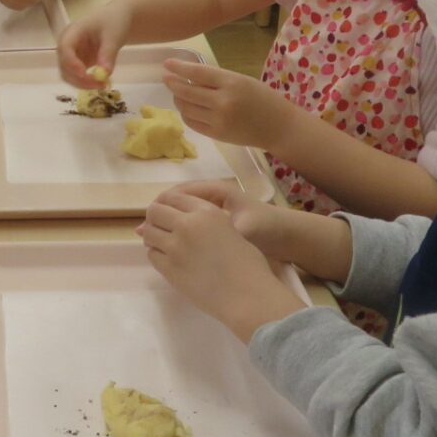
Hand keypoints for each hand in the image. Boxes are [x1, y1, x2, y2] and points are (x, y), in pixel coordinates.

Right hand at [57, 2, 131, 88]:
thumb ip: (108, 54)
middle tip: (100, 84)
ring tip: (102, 84)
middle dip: (79, 78)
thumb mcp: (113, 36)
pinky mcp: (77, 64)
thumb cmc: (113, 22)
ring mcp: (70, 55)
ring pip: (68, 75)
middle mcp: (66, 45)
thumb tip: (105, 74)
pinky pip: (76, 78)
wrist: (116, 21)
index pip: (65, 48)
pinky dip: (86, 83)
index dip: (71, 62)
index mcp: (72, 32)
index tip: (85, 74)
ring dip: (82, 84)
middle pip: (64, 65)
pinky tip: (100, 83)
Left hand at [138, 189, 303, 340]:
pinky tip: (169, 260)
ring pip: (148, 233)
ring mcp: (176, 247)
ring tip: (164, 245)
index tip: (168, 213)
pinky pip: (152, 255)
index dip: (167, 205)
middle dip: (155, 218)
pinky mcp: (169, 268)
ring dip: (153, 237)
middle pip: (155, 211)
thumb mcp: (231, 232)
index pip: (172, 197)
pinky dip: (157, 255)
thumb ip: (205, 224)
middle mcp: (188, 224)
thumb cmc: (248, 266)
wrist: (249, 296)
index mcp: (207, 212)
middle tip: (162, 229)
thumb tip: (180, 224)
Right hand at [158, 180, 289, 255]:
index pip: (177, 193)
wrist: (289, 237)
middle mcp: (212, 196)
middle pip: (176, 201)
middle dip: (161, 216)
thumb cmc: (265, 228)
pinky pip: (191, 221)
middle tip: (146, 234)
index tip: (149, 225)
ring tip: (156, 241)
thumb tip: (186, 235)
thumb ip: (211, 232)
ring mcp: (215, 208)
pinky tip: (176, 245)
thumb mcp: (240, 229)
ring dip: (169, 224)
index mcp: (216, 191)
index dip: (160, 207)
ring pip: (182, 213)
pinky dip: (181, 230)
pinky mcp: (217, 220)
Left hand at [163, 58, 294, 149]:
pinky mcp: (216, 134)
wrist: (279, 127)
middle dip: (173, 84)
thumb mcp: (243, 81)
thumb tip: (189, 77)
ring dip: (178, 99)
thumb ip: (218, 79)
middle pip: (187, 91)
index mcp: (232, 83)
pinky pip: (192, 122)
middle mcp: (223, 101)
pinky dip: (186, 114)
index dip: (179, 68)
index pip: (198, 73)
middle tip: (166, 78)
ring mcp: (218, 120)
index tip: (167, 64)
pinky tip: (187, 108)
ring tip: (178, 94)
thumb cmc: (263, 99)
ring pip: (186, 108)